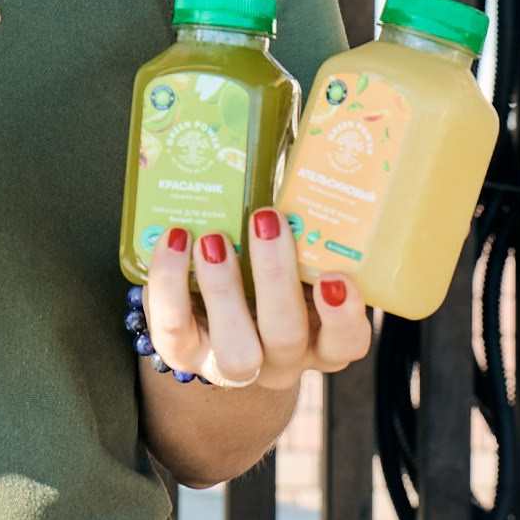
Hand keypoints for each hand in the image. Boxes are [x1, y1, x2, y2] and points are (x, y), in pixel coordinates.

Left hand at [143, 208, 371, 391]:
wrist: (212, 318)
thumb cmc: (265, 276)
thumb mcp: (292, 259)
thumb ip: (302, 229)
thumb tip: (298, 155)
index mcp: (320, 339)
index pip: (348, 342)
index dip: (345, 316)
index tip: (336, 277)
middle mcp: (281, 359)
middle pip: (286, 336)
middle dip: (275, 277)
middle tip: (266, 220)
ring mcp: (232, 364)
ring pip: (235, 349)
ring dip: (223, 288)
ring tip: (214, 237)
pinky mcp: (185, 355)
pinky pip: (174, 332)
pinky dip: (171, 285)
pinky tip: (176, 241)